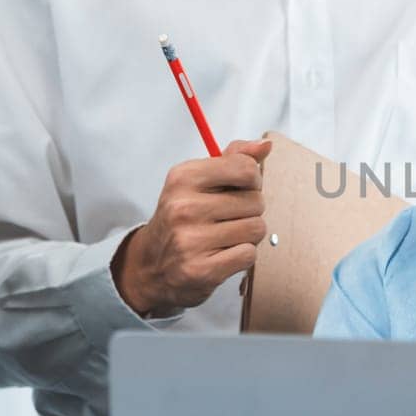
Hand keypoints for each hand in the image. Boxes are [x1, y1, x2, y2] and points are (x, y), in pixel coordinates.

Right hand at [113, 138, 272, 316]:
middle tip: (228, 217)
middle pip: (256, 201)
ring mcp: (191, 241)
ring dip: (248, 234)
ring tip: (226, 235)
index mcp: (183, 178)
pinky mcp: (202, 270)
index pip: (245, 168)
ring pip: (256, 228)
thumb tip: (265, 145)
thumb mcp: (197, 181)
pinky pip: (249, 254)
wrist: (150, 265)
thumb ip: (233, 159)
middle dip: (250, 209)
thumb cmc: (182, 217)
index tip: (241, 187)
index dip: (252, 179)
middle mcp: (184, 207)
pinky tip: (223, 253)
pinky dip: (242, 255)